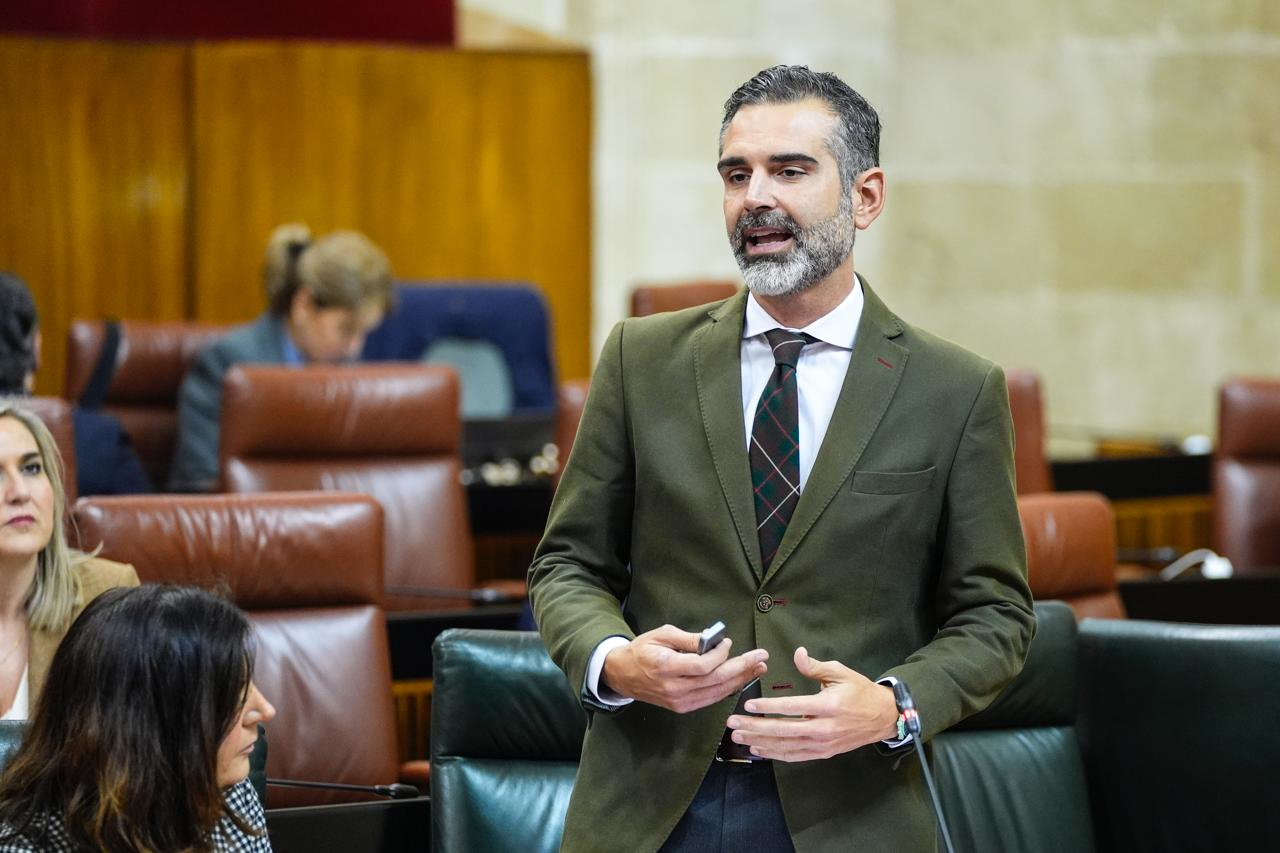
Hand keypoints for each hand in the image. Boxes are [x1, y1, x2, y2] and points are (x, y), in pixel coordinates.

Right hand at [602, 624, 767, 713]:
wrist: (623, 675)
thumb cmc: (642, 650)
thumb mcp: (661, 635)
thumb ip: (688, 639)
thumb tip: (713, 640)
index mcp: (666, 668)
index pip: (703, 665)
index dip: (720, 655)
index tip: (728, 642)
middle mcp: (674, 689)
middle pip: (716, 680)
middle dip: (742, 667)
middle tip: (761, 657)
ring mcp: (680, 702)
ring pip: (717, 692)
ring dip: (741, 680)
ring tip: (758, 668)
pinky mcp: (683, 707)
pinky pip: (711, 698)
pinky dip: (728, 689)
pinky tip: (740, 679)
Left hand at [725, 646, 897, 760]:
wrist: (882, 717)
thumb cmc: (859, 691)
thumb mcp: (840, 672)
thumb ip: (815, 666)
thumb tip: (797, 653)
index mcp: (827, 705)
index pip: (791, 707)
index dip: (768, 706)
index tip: (747, 705)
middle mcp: (824, 728)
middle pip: (783, 730)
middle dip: (755, 727)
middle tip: (733, 724)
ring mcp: (823, 744)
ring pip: (786, 746)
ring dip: (760, 743)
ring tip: (739, 738)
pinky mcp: (823, 753)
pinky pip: (795, 756)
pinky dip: (775, 754)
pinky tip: (759, 750)